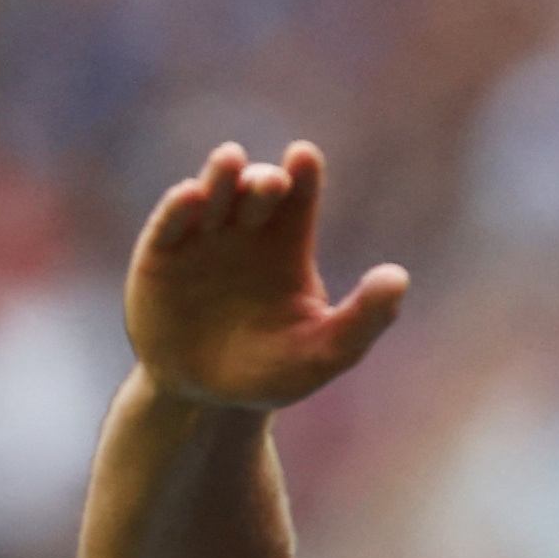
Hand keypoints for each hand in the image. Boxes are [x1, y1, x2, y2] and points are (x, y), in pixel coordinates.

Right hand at [124, 141, 411, 410]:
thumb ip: (363, 319)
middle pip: (256, 191)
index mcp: (286, 243)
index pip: (298, 198)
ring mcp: (201, 238)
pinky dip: (179, 207)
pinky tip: (190, 197)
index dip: (303, 175)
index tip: (305, 158)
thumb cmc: (271, 372)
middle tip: (274, 183)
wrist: (206, 400)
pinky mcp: (159, 255)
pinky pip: (169, 224)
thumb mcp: (323, 352)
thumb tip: (399, 278)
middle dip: (265, 181)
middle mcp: (244, 230)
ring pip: (213, 194)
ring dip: (221, 177)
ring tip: (231, 162)